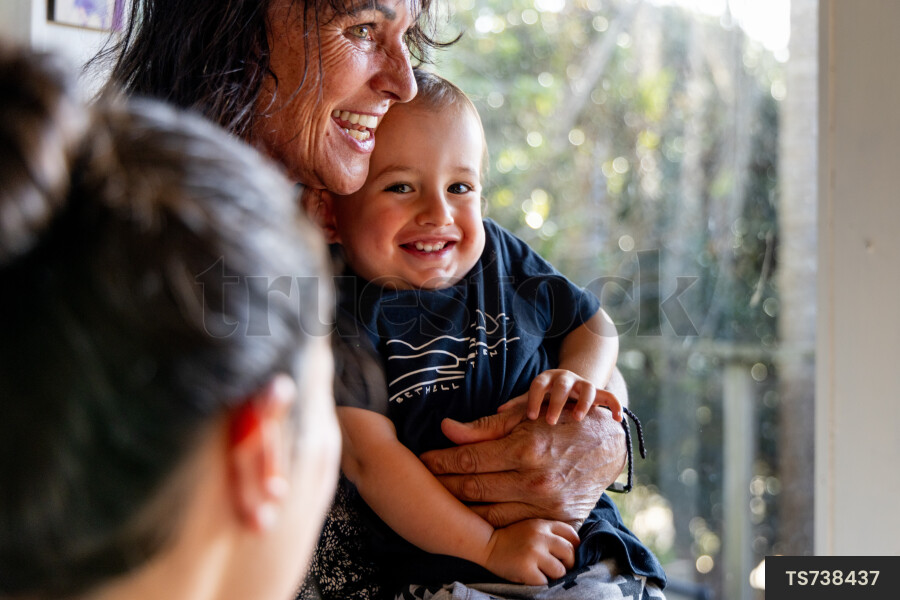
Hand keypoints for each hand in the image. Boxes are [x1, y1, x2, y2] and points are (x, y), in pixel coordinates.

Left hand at [419, 401, 625, 529]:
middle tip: (422, 482)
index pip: (468, 460)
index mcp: (525, 450)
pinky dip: (491, 526)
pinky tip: (472, 518)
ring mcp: (548, 505)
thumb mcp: (524, 417)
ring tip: (440, 501)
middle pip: (474, 489)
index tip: (423, 460)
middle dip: (443, 486)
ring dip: (461, 510)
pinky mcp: (559, 520)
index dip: (440, 461)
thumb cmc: (560, 422)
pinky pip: (515, 528)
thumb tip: (445, 429)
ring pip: (490, 516)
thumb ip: (484, 427)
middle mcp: (536, 481)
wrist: (608, 444)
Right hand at [482, 519, 578, 585]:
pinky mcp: (526, 568)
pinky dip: (541, 583)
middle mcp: (540, 537)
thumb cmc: (512, 539)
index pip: (571, 535)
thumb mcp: (532, 527)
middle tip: (559, 568)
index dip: (574, 547)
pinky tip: (532, 577)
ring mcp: (533, 552)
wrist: (487, 544)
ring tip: (544, 573)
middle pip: (570, 553)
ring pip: (560, 571)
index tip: (568, 555)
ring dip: (554, 575)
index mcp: (543, 525)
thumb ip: (550, 533)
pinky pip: (545, 582)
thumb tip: (573, 550)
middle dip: (568, 564)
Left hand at [500, 370, 622, 424]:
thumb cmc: (546, 396)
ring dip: (584, 403)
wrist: (571, 383)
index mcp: (546, 379)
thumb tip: (497, 413)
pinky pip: (610, 396)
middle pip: (562, 385)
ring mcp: (583, 384)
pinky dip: (615, 406)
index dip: (534, 399)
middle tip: (551, 421)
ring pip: (587, 388)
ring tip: (579, 419)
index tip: (530, 416)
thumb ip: (518, 404)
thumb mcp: (534, 397)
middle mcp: (565, 379)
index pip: (538, 384)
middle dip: (557, 402)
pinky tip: (617, 419)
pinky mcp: (598, 392)